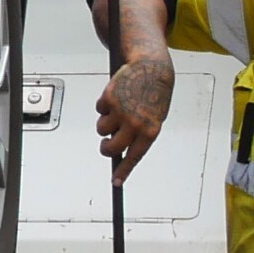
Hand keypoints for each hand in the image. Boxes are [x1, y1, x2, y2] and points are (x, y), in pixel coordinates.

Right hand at [93, 50, 173, 177]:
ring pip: (102, 129)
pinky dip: (104, 105)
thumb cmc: (154, 95)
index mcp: (149, 131)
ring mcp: (121, 112)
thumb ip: (139, 134)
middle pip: (110, 148)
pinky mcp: (109, 99)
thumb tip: (122, 149)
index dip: (124, 172)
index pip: (134, 157)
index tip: (116, 183)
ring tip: (118, 110)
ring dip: (105, 123)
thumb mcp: (153, 118)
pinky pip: (99, 110)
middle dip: (106, 147)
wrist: (151, 69)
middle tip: (107, 143)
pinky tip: (117, 96)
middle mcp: (135, 124)